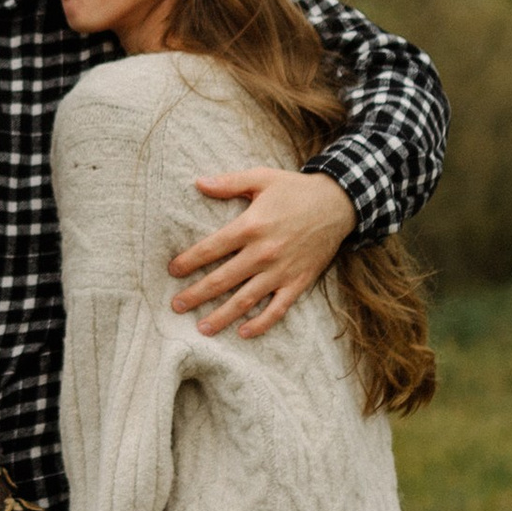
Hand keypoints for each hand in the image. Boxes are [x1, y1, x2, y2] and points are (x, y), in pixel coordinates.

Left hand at [168, 166, 353, 337]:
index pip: (211, 249)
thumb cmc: (296, 190)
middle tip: (177, 306)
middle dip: (196, 294)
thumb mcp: (262, 178)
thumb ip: (229, 183)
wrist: (338, 204)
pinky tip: (243, 332)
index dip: (189, 261)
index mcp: (251, 226)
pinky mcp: (298, 282)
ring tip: (202, 328)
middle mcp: (263, 252)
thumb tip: (198, 182)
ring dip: (222, 316)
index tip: (173, 270)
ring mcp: (281, 271)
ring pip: (245, 300)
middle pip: (222, 279)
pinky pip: (277, 309)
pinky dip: (261, 323)